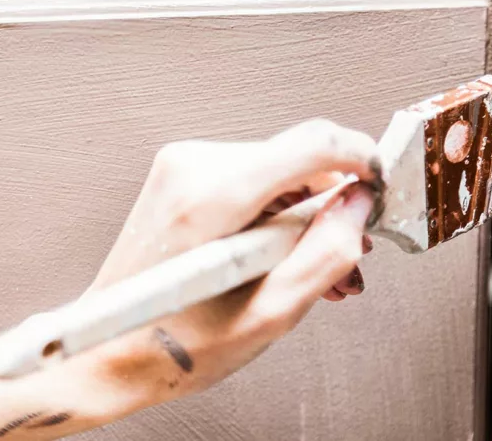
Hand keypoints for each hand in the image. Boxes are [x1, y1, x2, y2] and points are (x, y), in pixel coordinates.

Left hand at [82, 119, 379, 417]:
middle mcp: (194, 169)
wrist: (111, 348)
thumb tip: (358, 208)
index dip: (360, 159)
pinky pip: (255, 182)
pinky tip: (281, 257)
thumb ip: (326, 255)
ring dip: (304, 219)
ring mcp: (185, 168)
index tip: (380, 183)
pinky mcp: (185, 176)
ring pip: (280, 173)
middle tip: (344, 259)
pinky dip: (277, 216)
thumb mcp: (271, 315)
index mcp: (212, 199)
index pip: (312, 143)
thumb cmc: (176, 343)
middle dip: (330, 210)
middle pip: (298, 162)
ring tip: (310, 271)